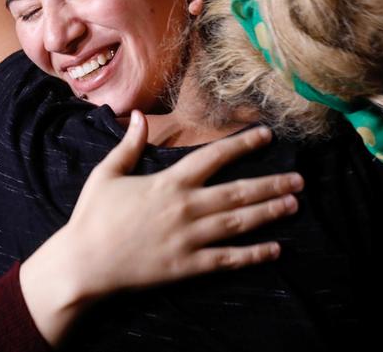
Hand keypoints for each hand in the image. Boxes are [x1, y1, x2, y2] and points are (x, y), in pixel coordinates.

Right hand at [67, 109, 300, 297]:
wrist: (83, 265)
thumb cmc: (92, 218)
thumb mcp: (107, 174)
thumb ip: (129, 145)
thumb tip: (139, 115)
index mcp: (168, 183)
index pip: (214, 156)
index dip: (243, 144)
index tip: (267, 136)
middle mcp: (185, 208)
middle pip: (238, 192)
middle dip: (271, 184)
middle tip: (299, 179)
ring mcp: (189, 238)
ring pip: (239, 223)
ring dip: (269, 213)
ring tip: (293, 204)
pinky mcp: (187, 266)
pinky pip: (227, 258)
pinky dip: (253, 254)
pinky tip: (274, 248)